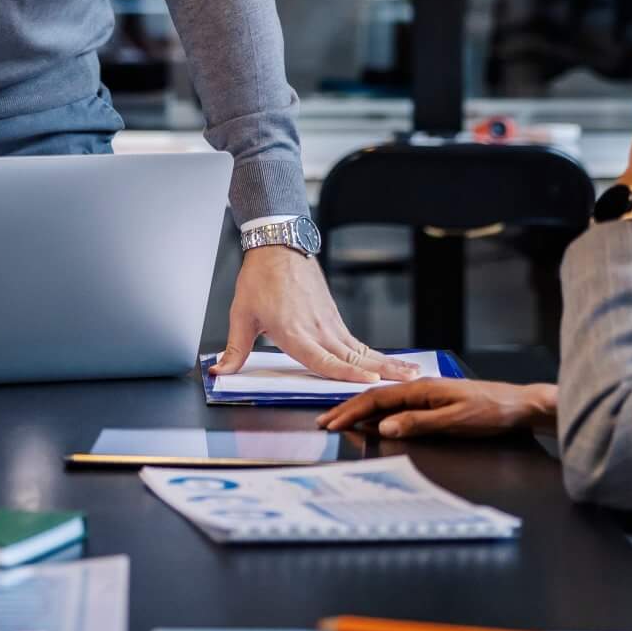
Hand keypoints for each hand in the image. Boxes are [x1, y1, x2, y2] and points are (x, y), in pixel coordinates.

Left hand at [211, 245, 420, 383]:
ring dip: (388, 363)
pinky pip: (357, 342)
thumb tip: (219, 372)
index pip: (324, 360)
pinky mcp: (334, 318)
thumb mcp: (241, 315)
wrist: (277, 246)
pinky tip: (390, 363)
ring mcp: (329, 324)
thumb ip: (234, 349)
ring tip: (413, 374)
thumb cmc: (259, 279)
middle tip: (409, 384)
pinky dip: (376, 354)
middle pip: (354, 358)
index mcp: (294, 332)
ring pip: (362, 350)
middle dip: (383, 373)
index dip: (346, 374)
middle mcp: (317, 330)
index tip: (370, 381)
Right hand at [317, 378, 556, 439]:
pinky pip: (399, 408)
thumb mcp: (456, 422)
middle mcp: (422, 388)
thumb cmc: (493, 412)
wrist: (520, 406)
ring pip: (386, 403)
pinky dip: (379, 414)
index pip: (377, 399)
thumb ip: (419, 423)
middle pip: (376, 399)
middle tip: (326, 423)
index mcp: (422, 389)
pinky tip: (375, 421)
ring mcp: (428, 395)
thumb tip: (385, 427)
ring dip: (361, 412)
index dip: (351, 411)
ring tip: (342, 421)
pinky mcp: (436, 404)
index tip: (332, 423)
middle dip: (348, 411)